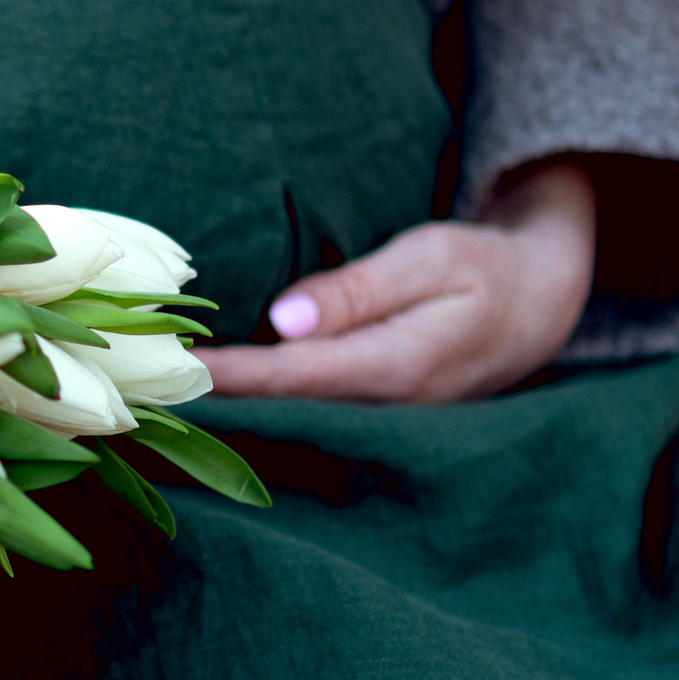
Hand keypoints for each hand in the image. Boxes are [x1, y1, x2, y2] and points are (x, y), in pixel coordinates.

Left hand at [191, 160, 595, 402]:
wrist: (546, 302)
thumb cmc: (485, 265)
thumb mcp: (430, 257)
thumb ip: (359, 290)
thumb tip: (284, 320)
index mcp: (396, 367)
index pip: (289, 380)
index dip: (224, 380)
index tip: (164, 373)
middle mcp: (383, 409)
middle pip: (280, 414)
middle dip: (209, 407)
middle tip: (132, 394)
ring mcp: (380, 422)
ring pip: (289, 422)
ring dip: (226, 413)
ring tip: (151, 398)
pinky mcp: (373, 417)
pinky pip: (306, 416)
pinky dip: (258, 408)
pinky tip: (208, 401)